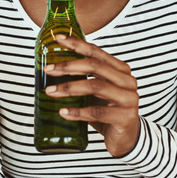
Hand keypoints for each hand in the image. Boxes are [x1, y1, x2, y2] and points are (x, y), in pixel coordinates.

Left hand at [44, 34, 140, 156]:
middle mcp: (127, 81)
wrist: (127, 139)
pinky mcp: (125, 117)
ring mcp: (128, 99)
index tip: (58, 39)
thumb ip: (85, 78)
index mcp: (121, 70)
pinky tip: (63, 112)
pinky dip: (78, 111)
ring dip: (69, 88)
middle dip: (69, 66)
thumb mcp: (98, 92)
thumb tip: (53, 68)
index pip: (97, 52)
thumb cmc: (108, 112)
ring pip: (95, 86)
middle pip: (95, 66)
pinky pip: (97, 112)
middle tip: (48, 69)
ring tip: (50, 91)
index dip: (77, 44)